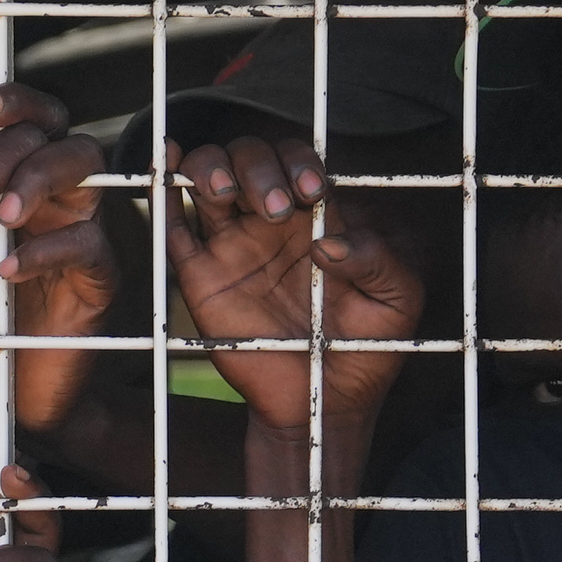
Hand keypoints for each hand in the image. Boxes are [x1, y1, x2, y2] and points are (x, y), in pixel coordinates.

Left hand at [0, 85, 117, 442]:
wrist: (6, 383)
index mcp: (21, 175)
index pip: (29, 117)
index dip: (11, 100)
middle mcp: (58, 191)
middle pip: (45, 138)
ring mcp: (83, 227)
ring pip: (83, 168)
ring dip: (37, 182)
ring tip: (0, 217)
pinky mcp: (99, 275)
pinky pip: (88, 244)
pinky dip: (47, 251)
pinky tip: (8, 270)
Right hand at [163, 133, 428, 443]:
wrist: (322, 403)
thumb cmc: (366, 348)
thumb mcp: (397, 301)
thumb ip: (380, 260)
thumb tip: (327, 241)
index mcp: (313, 216)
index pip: (296, 161)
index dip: (298, 162)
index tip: (311, 192)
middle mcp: (268, 221)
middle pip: (249, 158)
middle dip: (258, 167)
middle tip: (276, 208)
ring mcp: (231, 245)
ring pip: (208, 177)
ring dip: (213, 168)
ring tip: (227, 194)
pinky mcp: (200, 278)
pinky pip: (173, 229)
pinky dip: (164, 192)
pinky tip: (168, 163)